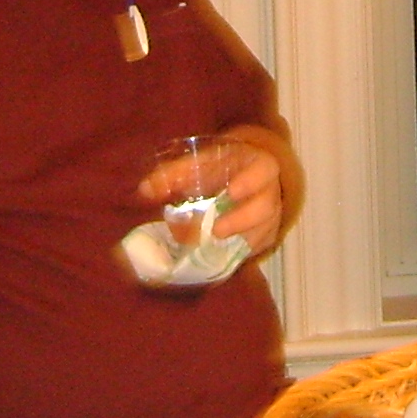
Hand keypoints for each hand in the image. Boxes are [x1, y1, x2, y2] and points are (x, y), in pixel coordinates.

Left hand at [139, 127, 296, 257]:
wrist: (245, 172)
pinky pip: (256, 249)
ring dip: (237, 242)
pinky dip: (237, 254)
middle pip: (265, 208)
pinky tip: (217, 256)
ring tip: (212, 246)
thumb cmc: (222, 166)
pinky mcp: (266, 236)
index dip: (250, 181)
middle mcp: (270, 191)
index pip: (264, 170)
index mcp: (258, 164)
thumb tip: (145, 189)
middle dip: (242, 221)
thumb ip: (174, 173)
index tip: (231, 192)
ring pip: (263, 233)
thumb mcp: (201, 161)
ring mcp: (271, 216)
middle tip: (216, 231)